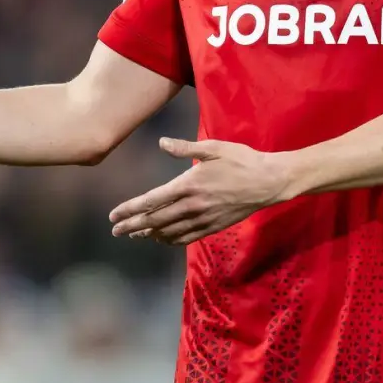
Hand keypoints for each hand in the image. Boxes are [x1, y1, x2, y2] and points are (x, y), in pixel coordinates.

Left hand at [108, 138, 296, 244]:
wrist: (268, 182)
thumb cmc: (241, 160)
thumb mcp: (213, 148)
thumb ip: (185, 148)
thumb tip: (161, 142)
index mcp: (189, 185)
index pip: (151, 200)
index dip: (130, 209)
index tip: (114, 215)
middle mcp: (192, 206)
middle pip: (155, 220)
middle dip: (133, 226)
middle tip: (116, 232)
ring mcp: (203, 219)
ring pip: (170, 232)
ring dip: (149, 234)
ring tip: (134, 235)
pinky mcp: (214, 227)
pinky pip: (187, 238)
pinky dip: (171, 240)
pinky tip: (162, 238)